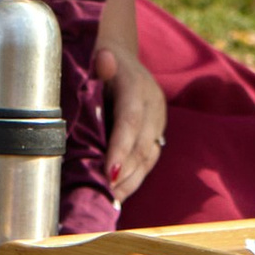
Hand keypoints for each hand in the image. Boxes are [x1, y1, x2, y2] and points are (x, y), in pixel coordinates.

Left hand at [94, 41, 166, 202]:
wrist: (119, 56)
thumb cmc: (100, 60)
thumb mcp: (97, 58)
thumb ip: (101, 65)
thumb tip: (104, 59)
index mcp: (137, 85)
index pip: (131, 120)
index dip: (122, 147)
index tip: (109, 173)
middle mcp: (153, 104)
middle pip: (143, 144)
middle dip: (126, 171)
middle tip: (105, 192)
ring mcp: (158, 120)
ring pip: (149, 156)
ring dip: (131, 180)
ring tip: (110, 198)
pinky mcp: (157, 133)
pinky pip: (149, 158)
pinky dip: (134, 177)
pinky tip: (118, 192)